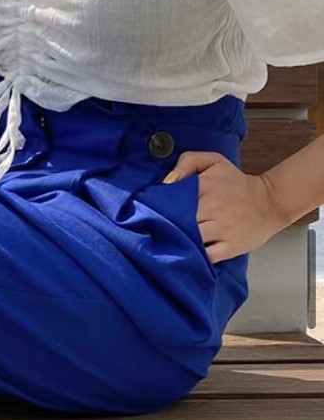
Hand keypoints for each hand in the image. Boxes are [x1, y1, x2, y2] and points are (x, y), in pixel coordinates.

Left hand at [163, 152, 287, 263]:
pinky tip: (187, 255)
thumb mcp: (215, 162)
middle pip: (178, 221)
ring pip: (190, 239)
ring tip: (170, 242)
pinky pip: (206, 256)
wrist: (270, 202)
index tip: (150, 213)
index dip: (158, 208)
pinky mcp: (230, 248)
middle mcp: (214, 208)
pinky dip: (195, 257)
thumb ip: (189, 161)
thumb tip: (167, 181)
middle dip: (165, 226)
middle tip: (155, 230)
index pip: (172, 199)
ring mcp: (222, 230)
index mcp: (206, 186)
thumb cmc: (236, 184)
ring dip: (178, 242)